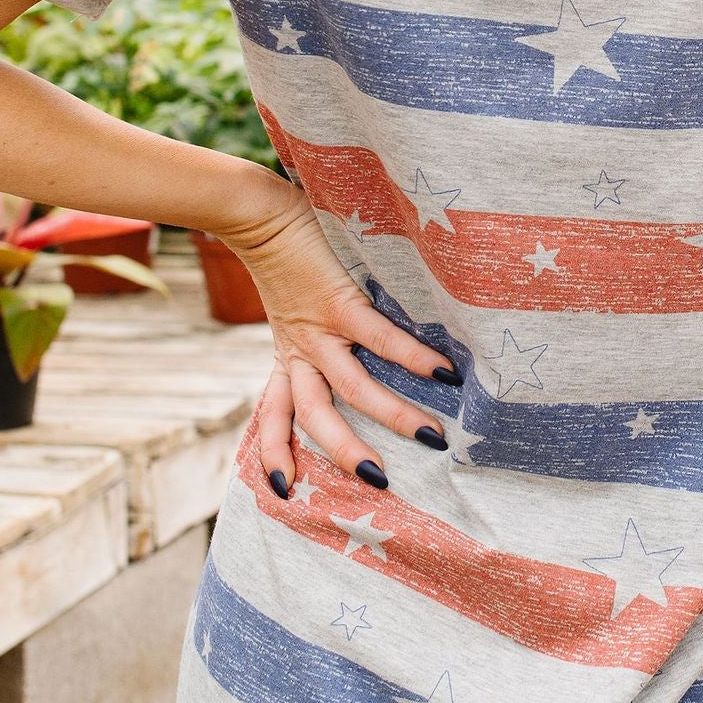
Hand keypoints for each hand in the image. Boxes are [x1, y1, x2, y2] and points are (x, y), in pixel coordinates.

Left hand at [227, 181, 457, 496]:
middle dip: (345, 452)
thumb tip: (364, 347)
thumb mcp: (292, 305)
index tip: (281, 491)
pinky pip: (379, 338)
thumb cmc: (285, 252)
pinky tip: (445, 374)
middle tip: (380, 481)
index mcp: (288, 355)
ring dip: (391, 416)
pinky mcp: (339, 300)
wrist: (256, 211)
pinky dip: (413, 358)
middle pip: (314, 416)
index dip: (274, 453)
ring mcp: (319, 327)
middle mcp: (299, 349)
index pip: (275, 415)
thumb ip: (317, 327)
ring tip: (432, 437)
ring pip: (351, 387)